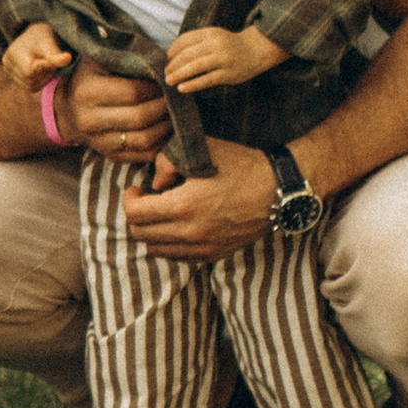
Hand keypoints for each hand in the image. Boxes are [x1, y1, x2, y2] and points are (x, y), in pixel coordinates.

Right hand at [1, 24, 68, 89]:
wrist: (36, 35)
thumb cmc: (43, 35)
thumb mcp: (49, 41)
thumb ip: (56, 53)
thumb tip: (68, 58)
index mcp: (13, 53)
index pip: (30, 72)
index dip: (45, 69)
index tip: (52, 59)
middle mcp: (7, 64)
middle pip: (31, 81)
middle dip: (46, 74)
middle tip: (52, 61)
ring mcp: (9, 72)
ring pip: (31, 87)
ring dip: (45, 78)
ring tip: (47, 64)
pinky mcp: (14, 78)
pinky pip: (31, 87)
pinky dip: (41, 81)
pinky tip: (43, 70)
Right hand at [63, 60, 170, 163]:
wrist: (67, 111)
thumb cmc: (89, 79)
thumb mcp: (99, 61)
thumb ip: (126, 58)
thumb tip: (162, 63)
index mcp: (87, 92)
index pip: (132, 92)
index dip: (156, 88)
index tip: (167, 83)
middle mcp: (89, 120)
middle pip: (140, 117)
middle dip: (164, 107)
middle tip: (176, 99)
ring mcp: (99, 142)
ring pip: (144, 140)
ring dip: (166, 126)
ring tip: (174, 113)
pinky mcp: (110, 156)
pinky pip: (144, 155)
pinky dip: (161, 144)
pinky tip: (165, 129)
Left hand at [118, 141, 273, 263]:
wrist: (278, 190)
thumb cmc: (240, 165)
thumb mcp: (200, 150)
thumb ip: (167, 162)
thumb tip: (154, 184)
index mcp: (184, 206)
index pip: (134, 213)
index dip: (129, 199)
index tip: (136, 189)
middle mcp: (190, 233)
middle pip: (140, 234)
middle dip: (136, 215)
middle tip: (146, 200)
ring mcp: (202, 248)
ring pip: (155, 249)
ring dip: (151, 231)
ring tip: (161, 214)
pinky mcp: (213, 255)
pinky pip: (177, 257)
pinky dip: (169, 244)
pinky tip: (178, 226)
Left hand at [165, 23, 284, 95]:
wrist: (257, 50)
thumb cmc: (229, 45)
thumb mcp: (214, 37)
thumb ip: (196, 42)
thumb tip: (171, 56)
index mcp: (210, 33)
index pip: (184, 40)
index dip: (173, 50)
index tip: (167, 60)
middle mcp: (216, 44)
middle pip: (188, 54)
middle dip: (173, 65)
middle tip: (165, 73)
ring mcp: (223, 59)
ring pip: (195, 66)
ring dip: (179, 74)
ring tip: (169, 81)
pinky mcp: (228, 74)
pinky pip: (206, 80)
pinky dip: (192, 84)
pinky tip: (182, 88)